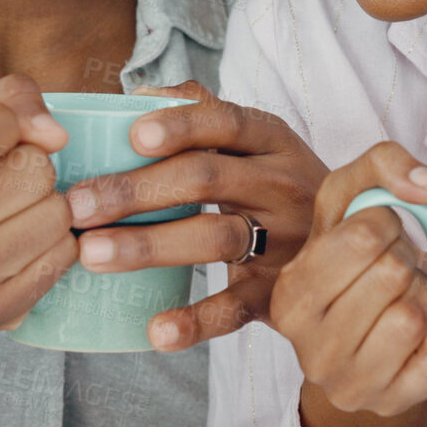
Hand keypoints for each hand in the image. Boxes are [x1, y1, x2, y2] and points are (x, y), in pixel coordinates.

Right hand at [0, 74, 76, 334]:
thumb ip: (3, 99)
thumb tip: (55, 133)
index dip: (9, 122)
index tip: (3, 130)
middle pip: (30, 176)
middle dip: (32, 165)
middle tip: (6, 176)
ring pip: (53, 219)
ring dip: (47, 203)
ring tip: (13, 208)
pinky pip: (59, 261)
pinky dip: (52, 242)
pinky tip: (20, 239)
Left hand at [62, 81, 328, 349]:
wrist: (352, 245)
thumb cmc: (274, 184)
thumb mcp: (257, 142)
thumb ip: (202, 114)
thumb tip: (137, 95)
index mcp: (272, 139)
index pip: (226, 121)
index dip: (180, 126)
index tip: (131, 136)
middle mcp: (283, 184)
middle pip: (207, 180)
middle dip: (135, 191)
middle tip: (75, 205)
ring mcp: (285, 240)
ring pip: (215, 238)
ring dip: (149, 245)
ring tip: (91, 253)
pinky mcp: (280, 292)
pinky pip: (237, 306)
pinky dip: (196, 320)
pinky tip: (156, 331)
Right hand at [271, 142, 426, 426]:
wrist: (353, 338)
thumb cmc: (350, 261)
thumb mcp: (348, 201)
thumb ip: (384, 165)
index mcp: (291, 294)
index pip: (361, 238)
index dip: (388, 225)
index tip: (380, 235)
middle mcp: (310, 347)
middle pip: (391, 276)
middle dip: (407, 260)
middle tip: (398, 265)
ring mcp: (350, 383)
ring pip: (413, 317)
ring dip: (424, 294)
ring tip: (409, 291)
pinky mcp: (390, 404)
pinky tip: (426, 321)